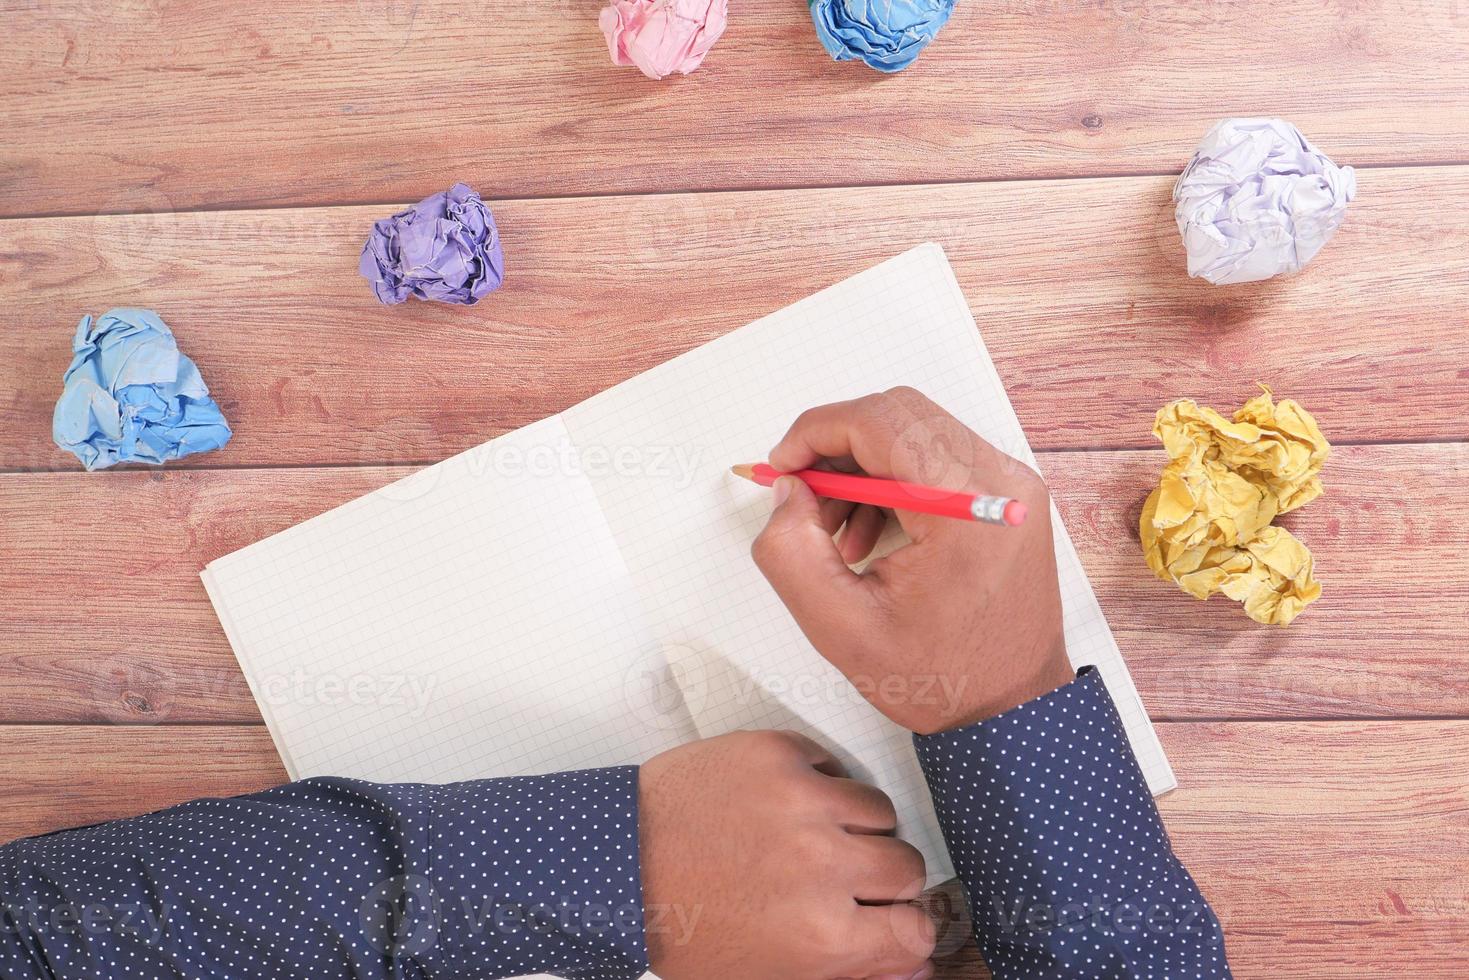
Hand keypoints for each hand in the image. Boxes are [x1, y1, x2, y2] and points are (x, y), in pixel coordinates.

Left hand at [640, 730, 935, 979]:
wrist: (620, 864)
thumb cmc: (682, 925)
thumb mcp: (768, 972)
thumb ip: (848, 974)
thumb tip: (912, 970)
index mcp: (824, 933)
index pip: (917, 930)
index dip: (903, 927)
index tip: (888, 919)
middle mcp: (822, 864)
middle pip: (908, 866)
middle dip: (882, 877)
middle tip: (843, 878)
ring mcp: (802, 802)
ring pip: (880, 809)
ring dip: (854, 825)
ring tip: (811, 836)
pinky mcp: (777, 755)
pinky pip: (835, 765)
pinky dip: (820, 782)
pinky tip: (786, 805)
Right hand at [751, 387, 1072, 733]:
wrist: (1012, 710)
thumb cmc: (941, 679)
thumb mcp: (840, 627)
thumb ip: (791, 552)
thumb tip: (787, 490)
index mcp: (967, 507)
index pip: (880, 422)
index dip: (815, 432)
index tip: (780, 468)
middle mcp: (1001, 480)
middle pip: (899, 415)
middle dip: (835, 447)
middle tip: (800, 497)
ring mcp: (1011, 484)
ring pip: (915, 432)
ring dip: (861, 468)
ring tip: (834, 535)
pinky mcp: (1008, 496)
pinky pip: (936, 459)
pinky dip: (891, 482)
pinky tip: (869, 538)